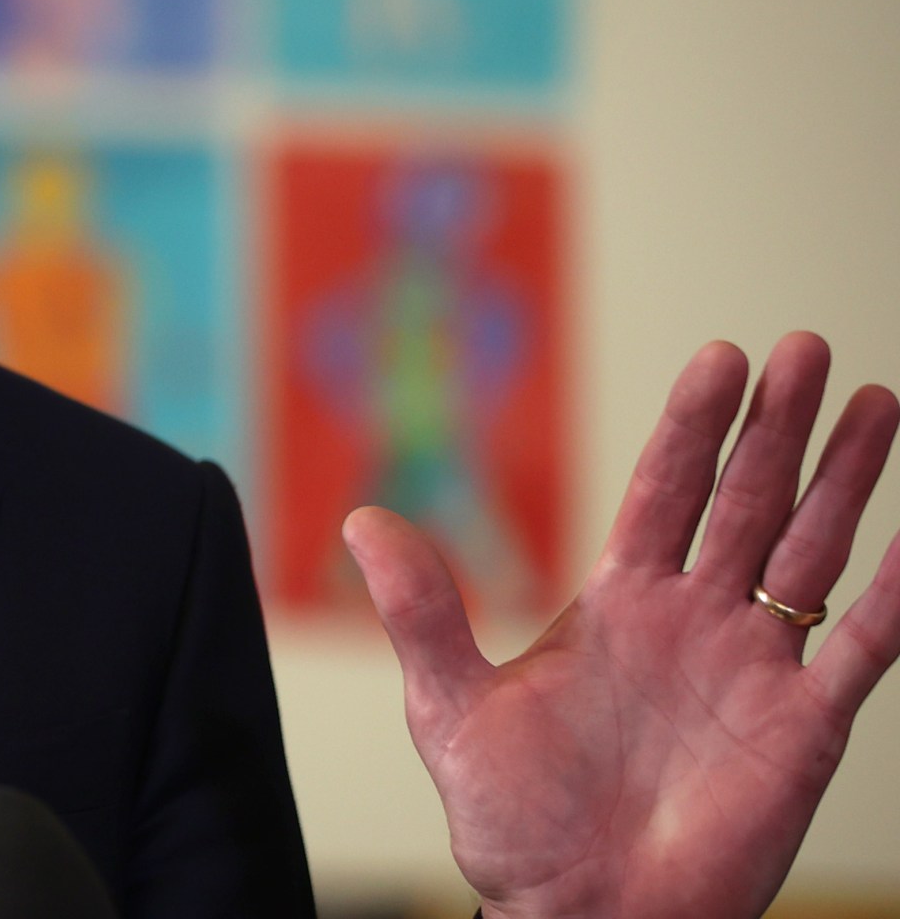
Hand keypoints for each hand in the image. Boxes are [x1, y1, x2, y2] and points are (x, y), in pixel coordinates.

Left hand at [346, 332, 899, 918]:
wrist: (578, 916)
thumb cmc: (512, 823)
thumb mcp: (450, 709)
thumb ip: (423, 612)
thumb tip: (363, 520)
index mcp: (617, 604)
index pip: (663, 490)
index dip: (693, 425)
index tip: (720, 356)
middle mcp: (693, 622)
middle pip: (744, 502)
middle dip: (776, 426)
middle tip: (806, 348)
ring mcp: (753, 669)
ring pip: (808, 553)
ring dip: (843, 481)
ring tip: (875, 402)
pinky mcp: (801, 728)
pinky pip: (859, 650)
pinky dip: (894, 597)